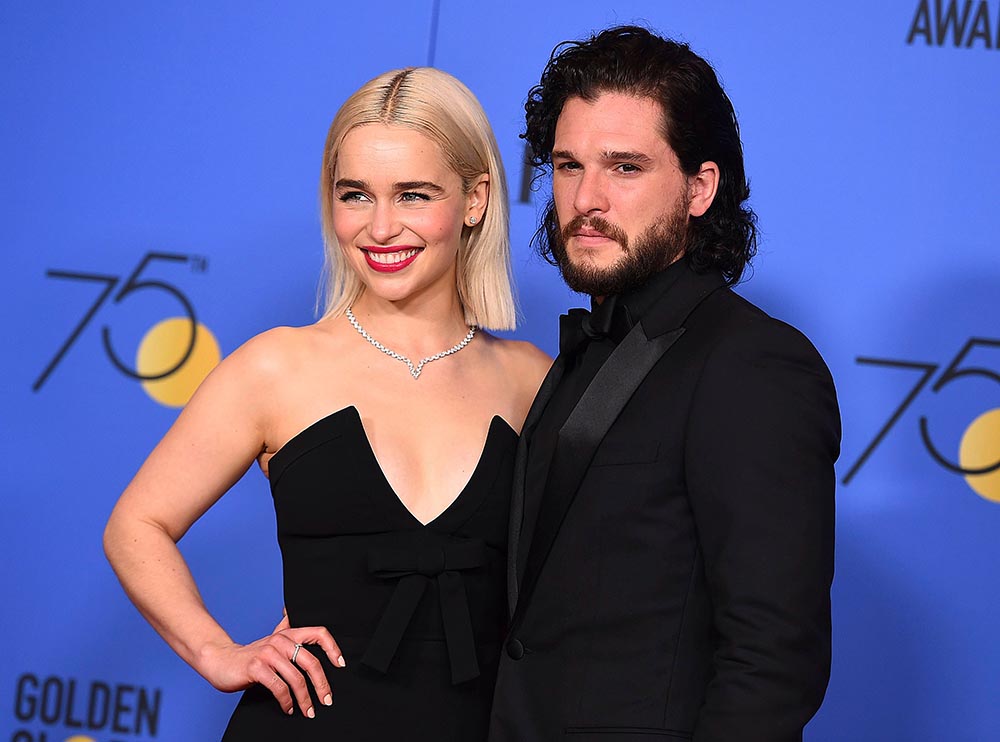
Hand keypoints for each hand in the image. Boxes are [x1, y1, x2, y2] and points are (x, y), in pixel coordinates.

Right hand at [201, 616, 345, 717]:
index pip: (318, 633)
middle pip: (311, 662)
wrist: (220, 660)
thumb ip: (285, 628)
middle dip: (322, 684)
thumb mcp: (271, 640)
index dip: (333, 648)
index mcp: (288, 634)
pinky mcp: (257, 668)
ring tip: (308, 710)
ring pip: (296, 678)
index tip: (341, 665)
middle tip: (327, 700)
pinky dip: (287, 701)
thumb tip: (291, 612)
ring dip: (304, 699)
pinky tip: (288, 708)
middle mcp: (280, 641)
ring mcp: (268, 653)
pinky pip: (279, 687)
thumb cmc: (250, 655)